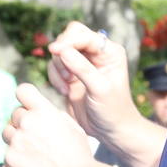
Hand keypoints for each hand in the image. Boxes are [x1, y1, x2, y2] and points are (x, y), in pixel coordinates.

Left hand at [1, 84, 98, 166]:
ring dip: (17, 138)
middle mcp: (26, 123)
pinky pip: (8, 153)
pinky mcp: (9, 159)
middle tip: (38, 138)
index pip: (22, 90)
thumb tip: (37, 110)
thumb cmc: (77, 155)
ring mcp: (16, 141)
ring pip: (8, 133)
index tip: (28, 106)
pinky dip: (17, 158)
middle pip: (15, 114)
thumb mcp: (71, 126)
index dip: (25, 97)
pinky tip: (32, 166)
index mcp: (43, 111)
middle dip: (24, 123)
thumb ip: (51, 114)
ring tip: (34, 152)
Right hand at [46, 22, 142, 144]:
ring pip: (59, 52)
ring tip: (67, 87)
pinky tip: (65, 92)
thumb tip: (61, 50)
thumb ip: (82, 68)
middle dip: (61, 53)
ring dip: (58, 69)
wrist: (109, 131)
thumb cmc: (113, 110)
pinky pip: (54, 66)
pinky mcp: (70, 74)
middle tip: (63, 73)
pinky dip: (54, 78)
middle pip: (69, 36)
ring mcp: (82, 63)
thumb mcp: (100, 89)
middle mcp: (96, 53)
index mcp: (109, 51)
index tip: (55, 51)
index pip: (83, 35)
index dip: (68, 40)